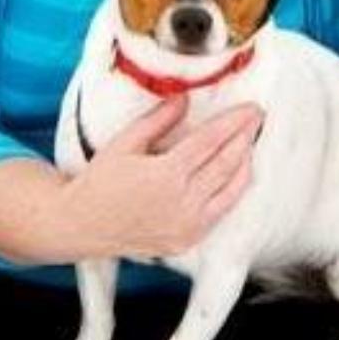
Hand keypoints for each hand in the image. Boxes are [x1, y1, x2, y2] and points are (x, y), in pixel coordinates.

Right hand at [63, 98, 261, 259]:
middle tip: (256, 119)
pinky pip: (221, 211)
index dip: (234, 122)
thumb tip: (184, 99)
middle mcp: (181, 203)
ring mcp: (187, 226)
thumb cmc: (99, 184)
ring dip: (245, 162)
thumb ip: (158, 120)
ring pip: (231, 189)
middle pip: (227, 162)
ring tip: (249, 141)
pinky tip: (237, 173)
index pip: (212, 141)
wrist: (82, 225)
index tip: (250, 109)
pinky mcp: (188, 240)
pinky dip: (233, 189)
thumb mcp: (124, 144)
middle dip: (246, 136)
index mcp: (166, 175)